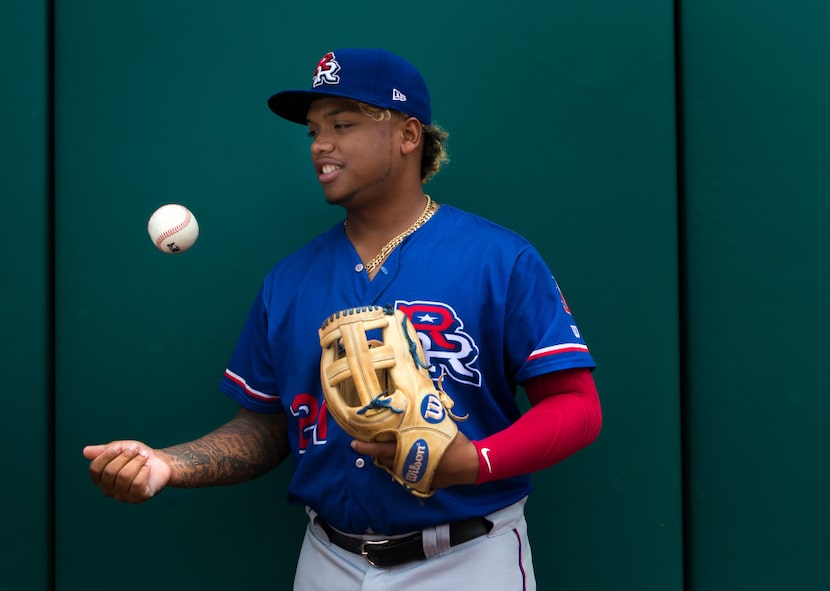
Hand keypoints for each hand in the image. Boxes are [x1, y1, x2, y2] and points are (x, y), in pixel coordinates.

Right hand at [83, 441, 171, 503]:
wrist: (160, 463)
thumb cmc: (137, 455)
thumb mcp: (121, 448)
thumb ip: (103, 450)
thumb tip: (85, 451)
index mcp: (100, 478)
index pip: (95, 469)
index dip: (107, 455)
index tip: (120, 446)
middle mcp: (108, 490)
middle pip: (110, 471)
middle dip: (125, 456)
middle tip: (137, 449)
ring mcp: (122, 496)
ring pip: (124, 476)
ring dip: (137, 462)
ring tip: (144, 456)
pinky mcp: (137, 498)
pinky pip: (137, 483)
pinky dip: (144, 471)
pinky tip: (147, 467)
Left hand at [351, 431, 478, 489]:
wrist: (469, 464)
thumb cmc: (453, 442)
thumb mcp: (437, 425)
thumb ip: (421, 419)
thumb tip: (414, 404)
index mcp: (408, 450)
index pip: (380, 450)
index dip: (365, 447)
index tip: (353, 443)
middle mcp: (406, 465)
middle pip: (382, 459)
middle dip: (373, 451)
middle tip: (364, 442)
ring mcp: (412, 475)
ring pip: (391, 467)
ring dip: (385, 458)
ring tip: (383, 446)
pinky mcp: (418, 481)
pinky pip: (402, 472)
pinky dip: (398, 464)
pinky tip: (401, 455)